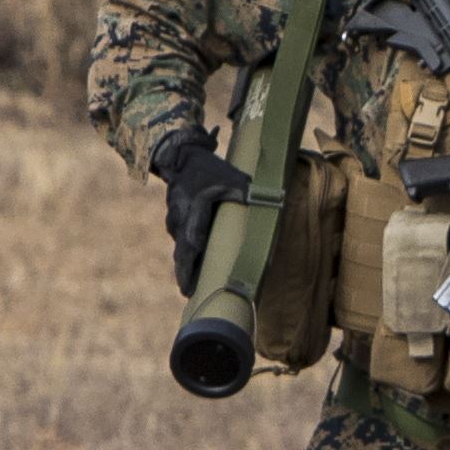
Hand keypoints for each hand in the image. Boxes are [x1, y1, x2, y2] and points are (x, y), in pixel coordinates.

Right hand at [152, 123, 254, 296]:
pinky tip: (189, 273)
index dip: (194, 251)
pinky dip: (184, 257)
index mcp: (195, 204)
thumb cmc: (211, 169)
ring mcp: (175, 218)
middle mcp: (181, 214)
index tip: (196, 267)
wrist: (182, 158)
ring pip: (180, 246)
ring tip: (190, 287)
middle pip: (182, 246)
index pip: (193, 232)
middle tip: (188, 291)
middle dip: (184, 270)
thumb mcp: (231, 176)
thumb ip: (247, 192)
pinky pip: (180, 242)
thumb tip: (274, 203)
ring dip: (185, 266)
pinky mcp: (175, 222)